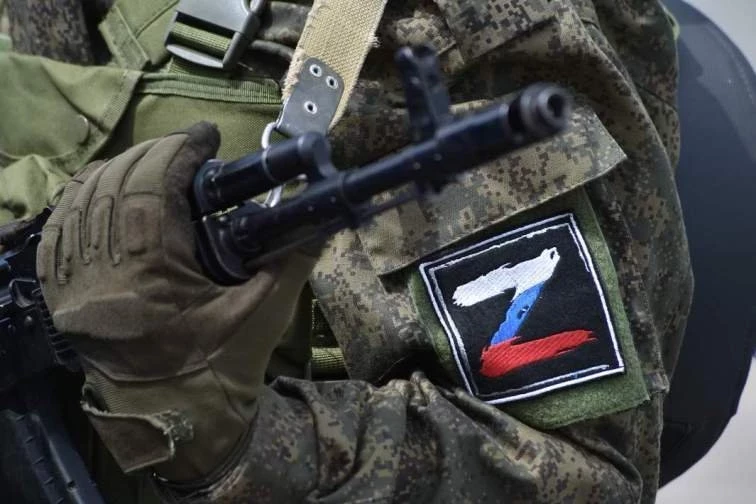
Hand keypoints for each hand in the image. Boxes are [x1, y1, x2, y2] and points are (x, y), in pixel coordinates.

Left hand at [37, 123, 314, 479]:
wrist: (179, 422)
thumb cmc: (221, 369)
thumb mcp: (264, 313)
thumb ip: (291, 256)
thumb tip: (320, 213)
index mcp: (148, 278)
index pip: (152, 187)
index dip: (179, 150)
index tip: (206, 136)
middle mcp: (98, 276)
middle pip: (113, 185)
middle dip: (152, 155)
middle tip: (187, 150)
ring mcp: (72, 287)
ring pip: (79, 202)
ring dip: (117, 171)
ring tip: (154, 162)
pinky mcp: (62, 297)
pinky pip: (59, 231)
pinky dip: (84, 200)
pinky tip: (108, 189)